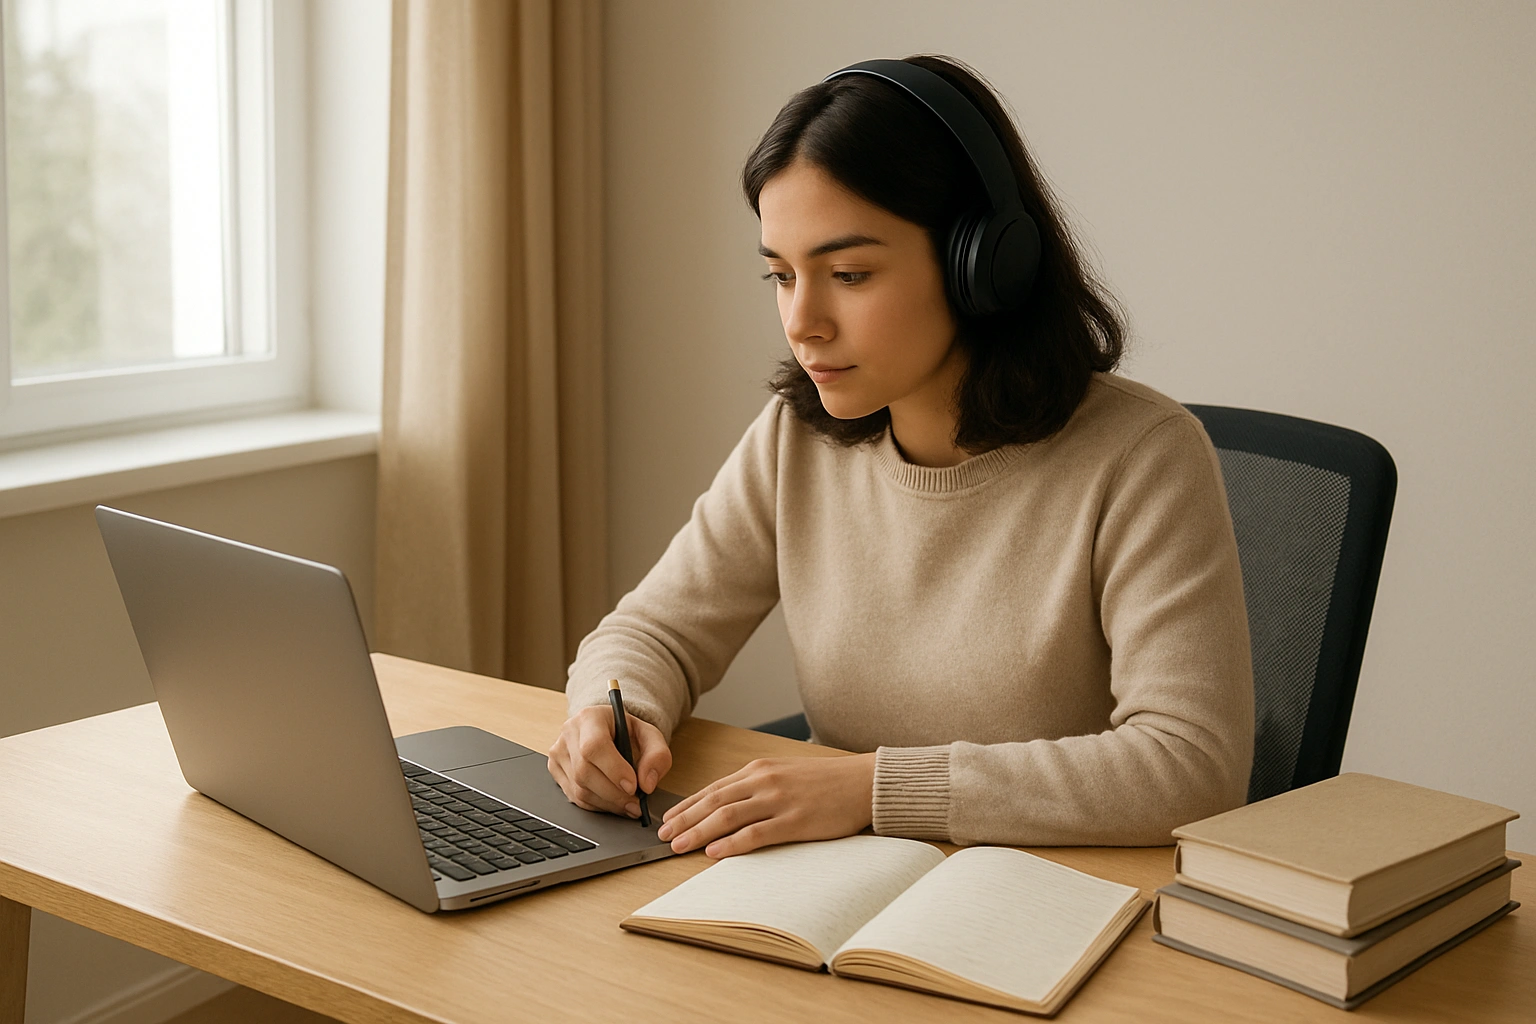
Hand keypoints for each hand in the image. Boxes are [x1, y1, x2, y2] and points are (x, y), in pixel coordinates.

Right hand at [547, 705, 671, 817]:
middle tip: (636, 804)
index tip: (633, 786)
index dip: (614, 769)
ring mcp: (559, 753)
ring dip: (608, 803)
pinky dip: (597, 806)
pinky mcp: (555, 770)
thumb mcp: (650, 735)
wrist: (608, 731)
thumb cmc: (627, 732)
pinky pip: (574, 797)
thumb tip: (647, 784)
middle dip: (614, 794)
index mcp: (590, 718)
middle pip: (584, 772)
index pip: (595, 746)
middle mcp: (569, 733)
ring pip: (579, 789)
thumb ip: (657, 755)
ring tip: (629, 805)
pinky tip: (613, 802)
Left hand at [657, 753, 875, 858]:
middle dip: (685, 819)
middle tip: (663, 835)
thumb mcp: (785, 774)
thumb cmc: (826, 781)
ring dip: (699, 832)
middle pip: (714, 802)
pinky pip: (755, 834)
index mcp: (759, 769)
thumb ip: (757, 786)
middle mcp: (763, 781)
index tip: (668, 819)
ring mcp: (778, 800)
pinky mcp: (794, 821)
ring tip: (679, 845)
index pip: (713, 789)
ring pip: (727, 816)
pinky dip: (731, 844)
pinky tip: (714, 852)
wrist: (863, 782)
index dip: (687, 805)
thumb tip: (727, 804)